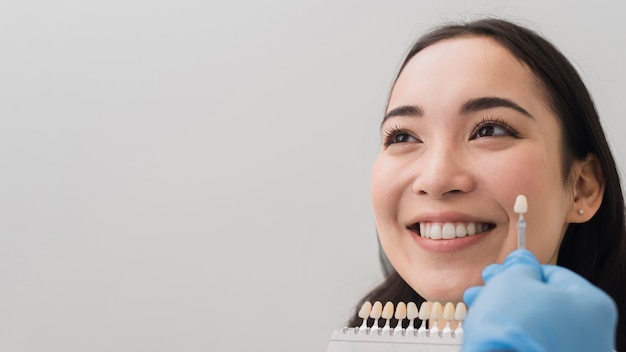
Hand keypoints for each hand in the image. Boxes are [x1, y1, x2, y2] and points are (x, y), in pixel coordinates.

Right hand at [462, 249, 616, 351]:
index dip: (521, 268)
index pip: (554, 274)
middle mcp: (591, 333)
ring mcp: (573, 351)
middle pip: (543, 300)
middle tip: (486, 284)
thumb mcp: (512, 281)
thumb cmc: (516, 326)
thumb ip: (519, 266)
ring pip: (535, 322)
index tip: (501, 268)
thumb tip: (521, 260)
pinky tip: (489, 325)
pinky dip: (512, 332)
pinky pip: (533, 341)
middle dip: (508, 290)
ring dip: (505, 310)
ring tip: (477, 304)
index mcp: (593, 306)